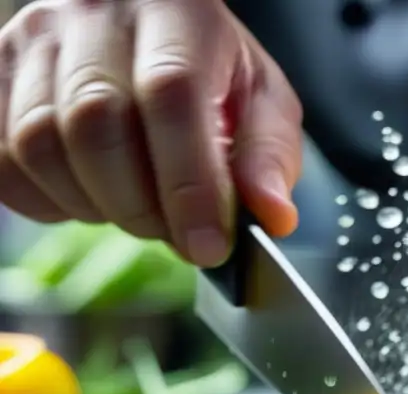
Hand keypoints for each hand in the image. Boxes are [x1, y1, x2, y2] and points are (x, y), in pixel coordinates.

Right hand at [0, 0, 302, 265]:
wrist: (151, 33)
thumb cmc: (212, 72)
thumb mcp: (262, 104)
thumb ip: (268, 158)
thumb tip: (271, 215)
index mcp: (176, 12)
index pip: (171, 95)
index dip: (189, 183)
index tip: (208, 245)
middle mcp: (95, 14)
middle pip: (95, 122)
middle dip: (140, 206)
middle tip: (176, 234)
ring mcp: (34, 40)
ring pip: (38, 145)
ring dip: (94, 207)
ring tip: (138, 210)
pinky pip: (2, 161)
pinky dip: (47, 203)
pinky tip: (90, 198)